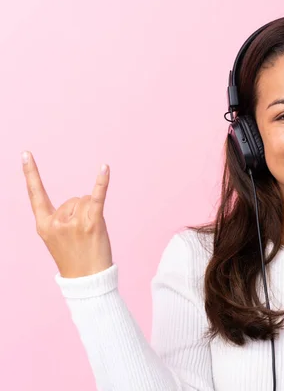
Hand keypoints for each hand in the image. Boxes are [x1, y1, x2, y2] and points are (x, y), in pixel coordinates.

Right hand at [22, 151, 112, 277]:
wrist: (87, 281)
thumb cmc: (76, 258)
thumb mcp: (58, 239)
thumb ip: (63, 217)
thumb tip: (83, 199)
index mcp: (44, 225)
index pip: (35, 194)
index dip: (31, 173)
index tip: (25, 154)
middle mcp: (56, 221)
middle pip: (75, 199)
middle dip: (83, 212)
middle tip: (84, 236)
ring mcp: (73, 222)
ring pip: (88, 200)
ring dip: (94, 213)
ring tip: (92, 235)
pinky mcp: (92, 223)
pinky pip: (98, 198)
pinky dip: (102, 182)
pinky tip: (105, 168)